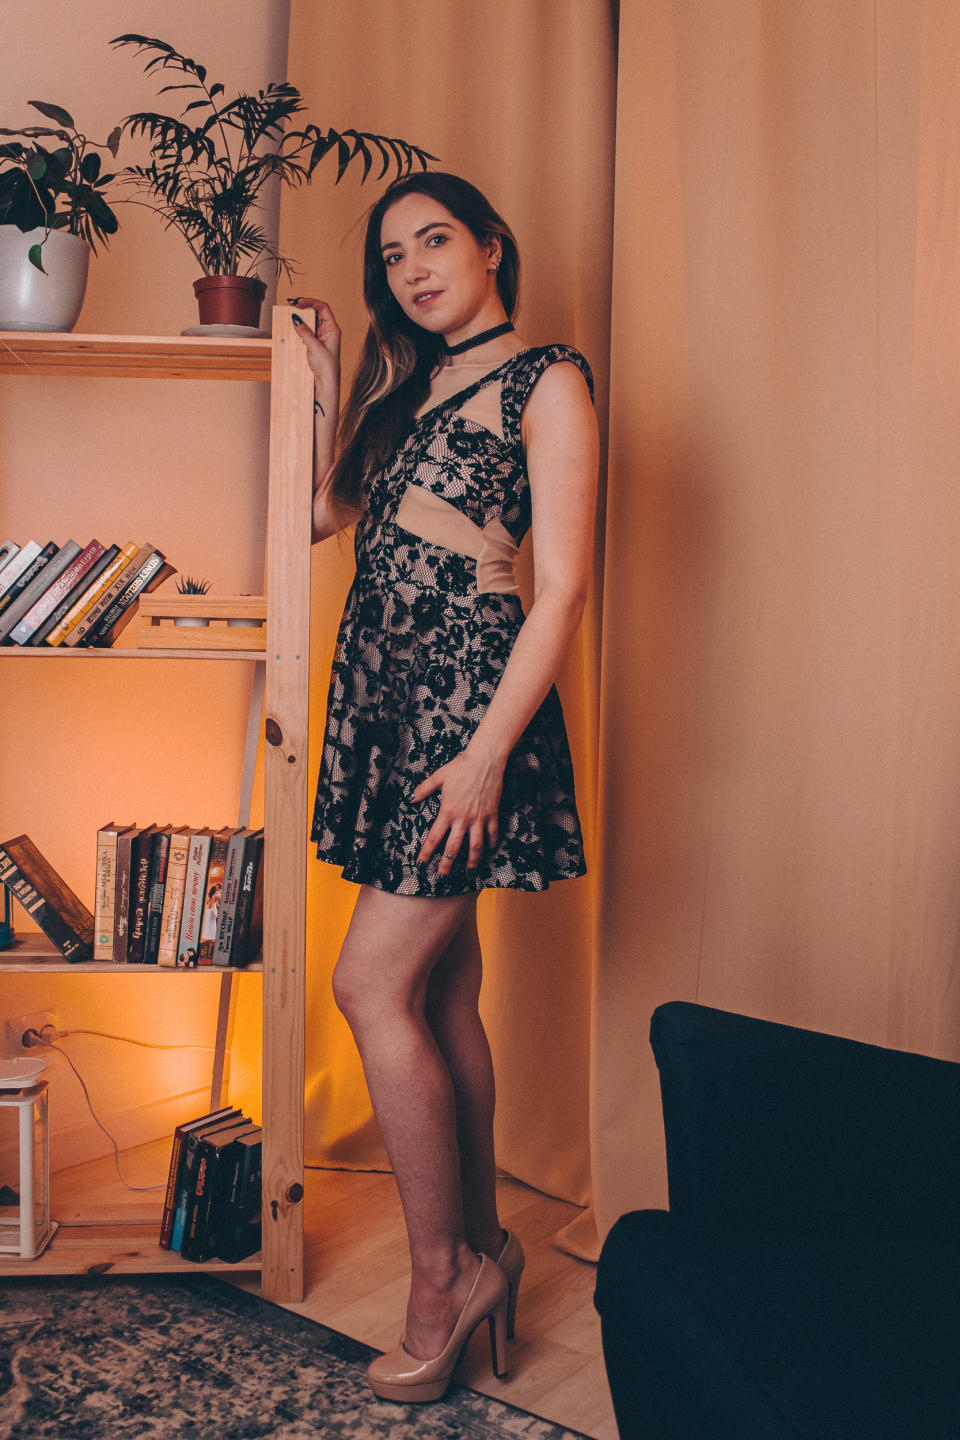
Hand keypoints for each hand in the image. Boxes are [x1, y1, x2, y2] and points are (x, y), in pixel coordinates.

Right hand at [287, 296, 340, 419]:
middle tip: (291, 305)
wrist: (325, 383)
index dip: (310, 302)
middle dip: (303, 308)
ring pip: (310, 322)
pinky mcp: (314, 343)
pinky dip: (299, 328)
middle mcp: (328, 331)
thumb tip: (295, 319)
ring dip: (300, 318)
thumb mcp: (314, 347)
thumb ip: (304, 332)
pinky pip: (306, 331)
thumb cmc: (326, 367)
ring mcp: (321, 337)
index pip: (323, 307)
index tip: (298, 302)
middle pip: (316, 312)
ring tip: (290, 316)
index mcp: (333, 329)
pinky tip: (293, 328)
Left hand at [413, 747, 503, 876]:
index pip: (434, 837)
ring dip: (471, 861)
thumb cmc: (460, 766)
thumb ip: (423, 789)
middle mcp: (463, 819)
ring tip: (468, 872)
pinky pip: (492, 833)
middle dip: (447, 864)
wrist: (484, 760)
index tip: (422, 864)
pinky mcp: (492, 814)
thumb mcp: (438, 777)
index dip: (427, 852)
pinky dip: (491, 844)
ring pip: (475, 846)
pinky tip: (488, 850)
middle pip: (453, 848)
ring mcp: (479, 818)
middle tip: (442, 876)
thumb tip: (411, 799)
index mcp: (447, 811)